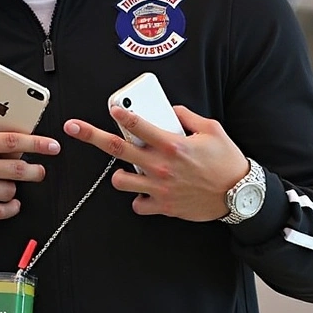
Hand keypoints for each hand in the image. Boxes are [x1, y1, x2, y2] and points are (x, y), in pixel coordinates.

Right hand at [0, 117, 59, 220]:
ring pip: (10, 189)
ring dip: (17, 186)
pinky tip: (12, 203)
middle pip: (17, 167)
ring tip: (12, 182)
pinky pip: (0, 210)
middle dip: (35, 170)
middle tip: (39, 170)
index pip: (12, 140)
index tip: (51, 145)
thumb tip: (0, 121)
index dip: (37, 143)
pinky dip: (11, 207)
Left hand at [62, 105, 249, 221]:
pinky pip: (137, 204)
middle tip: (72, 127)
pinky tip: (146, 191)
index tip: (112, 107)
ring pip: (120, 180)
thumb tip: (171, 109)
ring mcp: (159, 187)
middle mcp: (161, 166)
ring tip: (128, 168)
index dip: (122, 113)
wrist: (240, 196)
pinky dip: (138, 199)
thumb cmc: (227, 162)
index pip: (138, 124)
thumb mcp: (212, 130)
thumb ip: (187, 117)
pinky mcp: (163, 206)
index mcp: (172, 144)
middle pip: (117, 148)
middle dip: (91, 136)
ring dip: (119, 173)